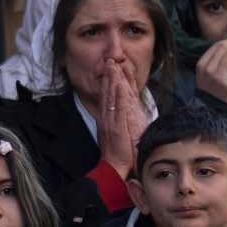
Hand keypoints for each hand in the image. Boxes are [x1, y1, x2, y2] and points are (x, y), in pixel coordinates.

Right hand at [96, 64, 146, 178]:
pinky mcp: (117, 127)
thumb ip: (115, 121)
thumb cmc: (117, 152)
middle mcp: (106, 117)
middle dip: (109, 75)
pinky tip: (120, 86)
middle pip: (106, 92)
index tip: (110, 68)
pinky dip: (119, 97)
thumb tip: (118, 112)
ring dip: (112, 81)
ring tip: (114, 66)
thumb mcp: (114, 133)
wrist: (113, 167)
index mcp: (105, 118)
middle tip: (110, 60)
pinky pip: (118, 109)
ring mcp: (111, 122)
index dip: (108, 81)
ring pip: (111, 97)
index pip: (106, 96)